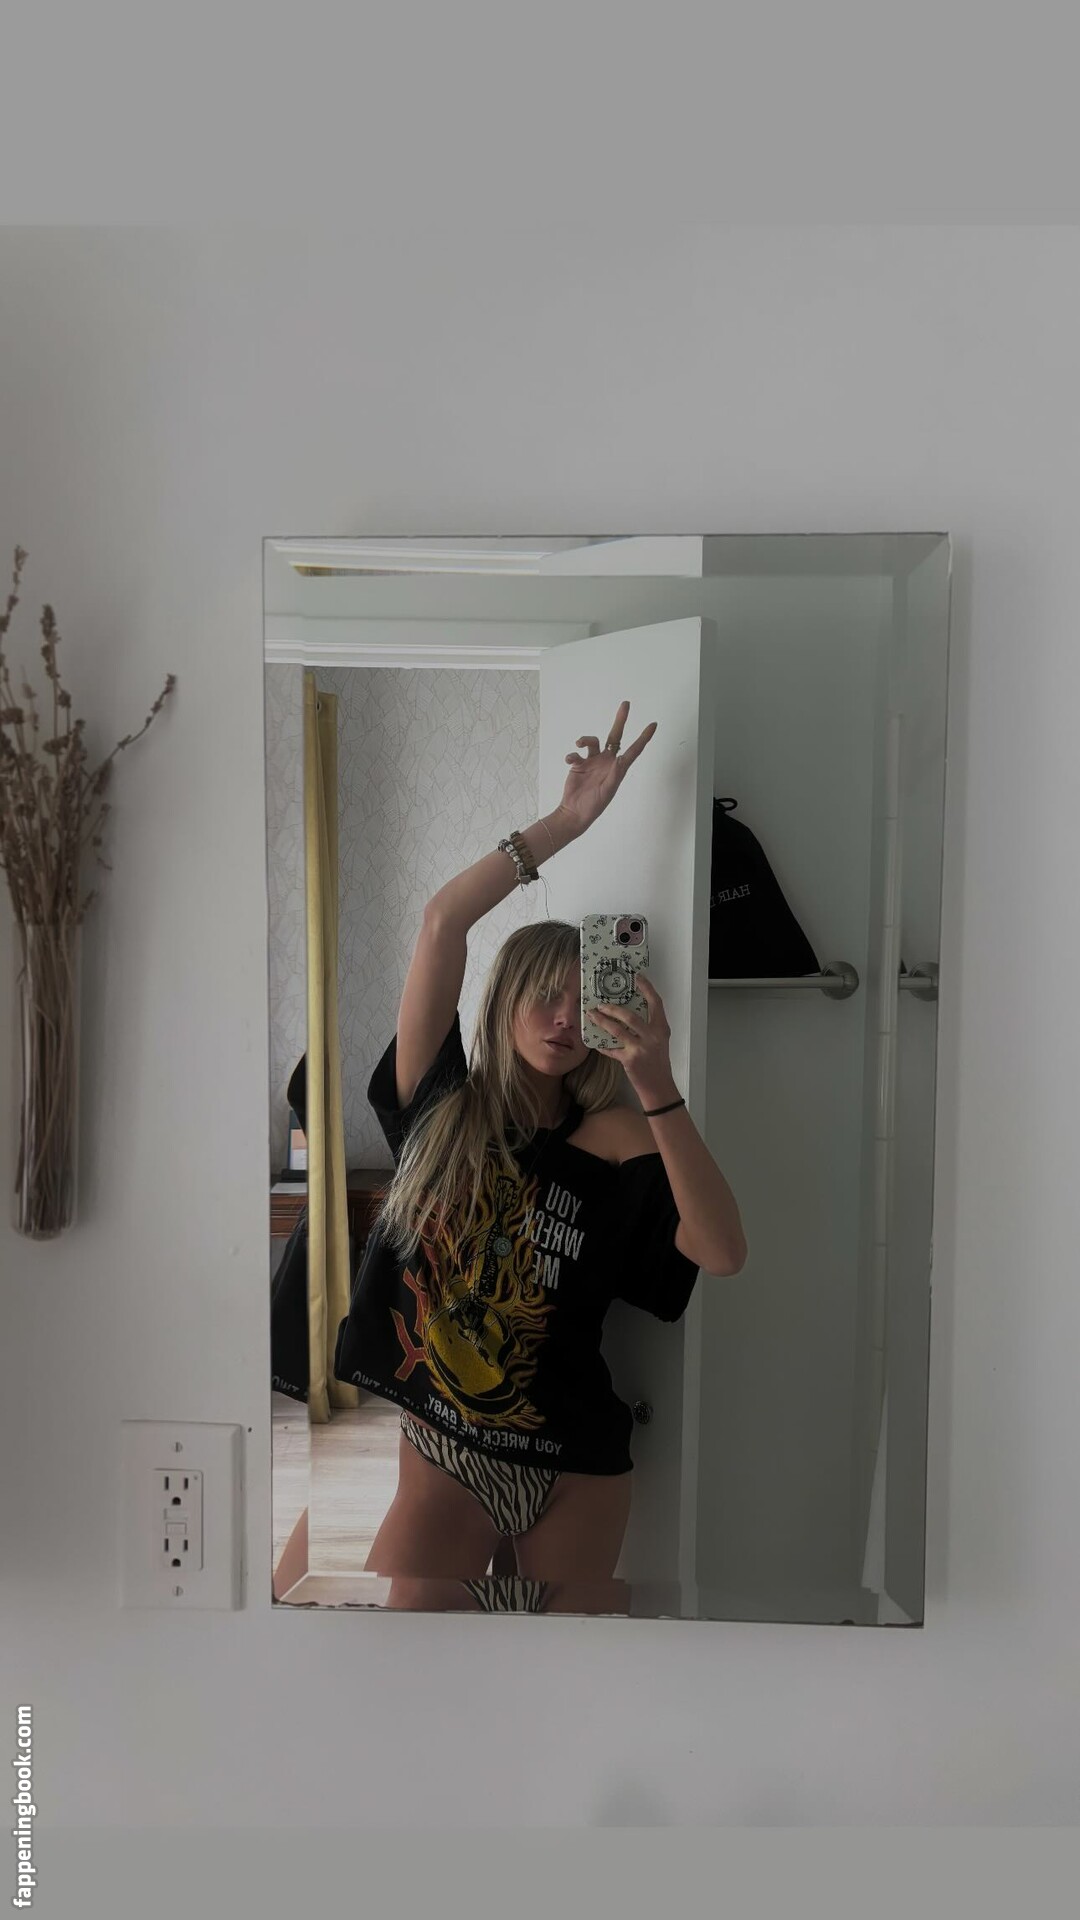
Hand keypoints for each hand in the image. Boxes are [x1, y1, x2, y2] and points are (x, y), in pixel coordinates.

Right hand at [556, 700, 656, 837]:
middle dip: (620, 720)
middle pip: (614, 736)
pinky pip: (575, 753)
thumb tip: (621, 760)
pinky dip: (572, 754)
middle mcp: (607, 762)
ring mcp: (592, 762)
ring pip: (593, 741)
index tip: (653, 725)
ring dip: (586, 739)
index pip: (633, 750)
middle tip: (626, 704)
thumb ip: (615, 774)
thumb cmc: (594, 805)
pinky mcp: (579, 765)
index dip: (644, 738)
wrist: (575, 812)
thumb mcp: (608, 790)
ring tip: (579, 744)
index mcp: (618, 768)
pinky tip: (570, 760)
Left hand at [590, 973, 677, 1105]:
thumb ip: (648, 1028)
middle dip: (612, 1008)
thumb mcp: (658, 1041)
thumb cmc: (658, 1063)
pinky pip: (611, 1048)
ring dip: (602, 1021)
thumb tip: (626, 1014)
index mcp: (661, 1029)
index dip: (647, 988)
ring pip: (617, 1030)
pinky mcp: (629, 1060)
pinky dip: (602, 1044)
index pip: (656, 1003)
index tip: (637, 977)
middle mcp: (653, 1036)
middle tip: (600, 1003)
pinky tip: (595, 1041)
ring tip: (592, 1014)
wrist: (659, 1087)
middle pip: (630, 1016)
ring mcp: (641, 1048)